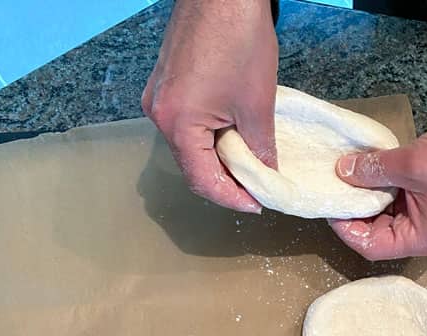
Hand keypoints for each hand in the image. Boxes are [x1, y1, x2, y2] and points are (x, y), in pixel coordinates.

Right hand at [142, 0, 277, 211]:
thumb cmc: (237, 40)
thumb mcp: (257, 106)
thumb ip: (261, 148)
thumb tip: (267, 173)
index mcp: (176, 123)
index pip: (202, 180)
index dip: (232, 198)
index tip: (257, 204)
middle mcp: (159, 113)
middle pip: (193, 164)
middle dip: (226, 180)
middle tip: (258, 188)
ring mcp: (160, 96)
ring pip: (191, 144)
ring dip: (221, 158)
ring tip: (253, 164)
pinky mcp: (169, 83)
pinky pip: (189, 123)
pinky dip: (212, 136)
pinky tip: (237, 137)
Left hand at [328, 100, 426, 259]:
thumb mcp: (413, 164)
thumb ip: (374, 170)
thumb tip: (342, 172)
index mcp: (420, 237)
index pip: (371, 246)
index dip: (346, 229)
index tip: (330, 202)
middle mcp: (421, 229)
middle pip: (375, 229)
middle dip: (353, 207)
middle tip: (332, 181)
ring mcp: (425, 209)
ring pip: (383, 208)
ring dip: (366, 189)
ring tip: (345, 167)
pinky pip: (395, 190)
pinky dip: (380, 177)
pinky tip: (367, 159)